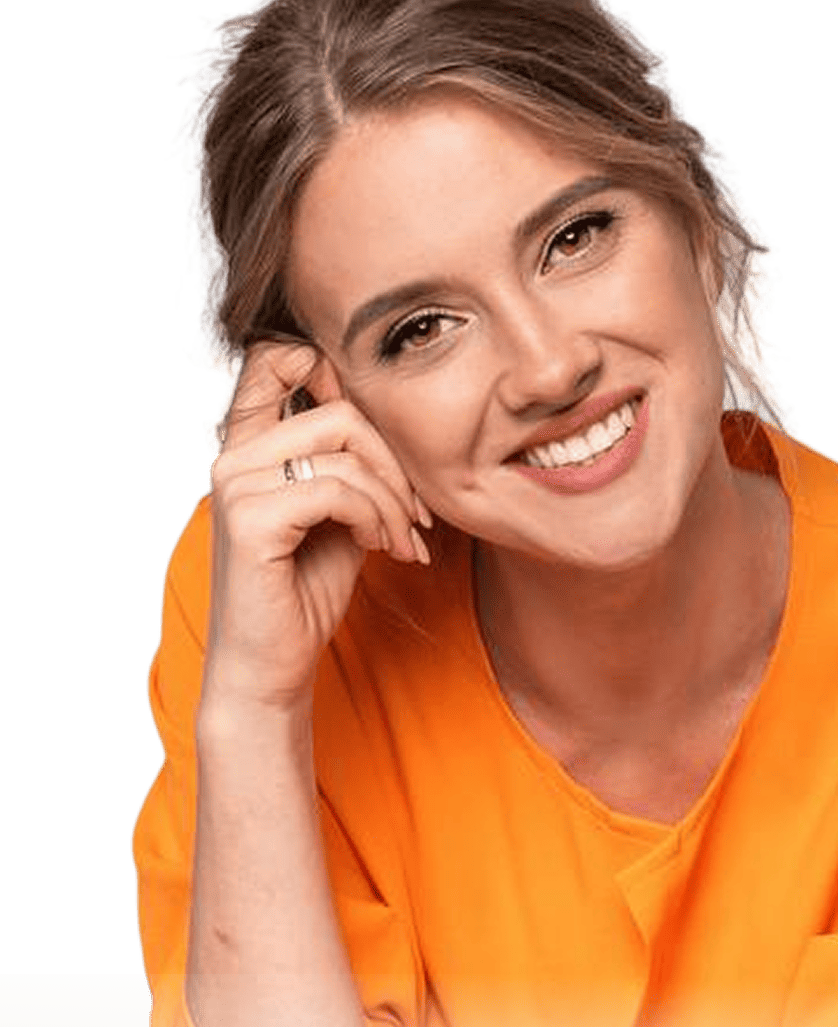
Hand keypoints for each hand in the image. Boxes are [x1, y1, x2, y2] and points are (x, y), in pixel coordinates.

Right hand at [201, 341, 429, 713]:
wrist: (273, 666)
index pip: (277, 359)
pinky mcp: (250, 519)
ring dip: (394, 501)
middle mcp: (231, 456)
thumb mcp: (339, 514)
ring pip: (346, 454)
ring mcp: (235, 484)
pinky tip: (382, 550)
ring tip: (404, 542)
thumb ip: (353, 464)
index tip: (383, 442)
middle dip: (396, 465)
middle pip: (341, 413)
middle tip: (417, 517)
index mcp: (248, 447)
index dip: (335, 371)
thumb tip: (395, 420)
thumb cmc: (306, 591)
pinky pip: (339, 492)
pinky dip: (376, 519)